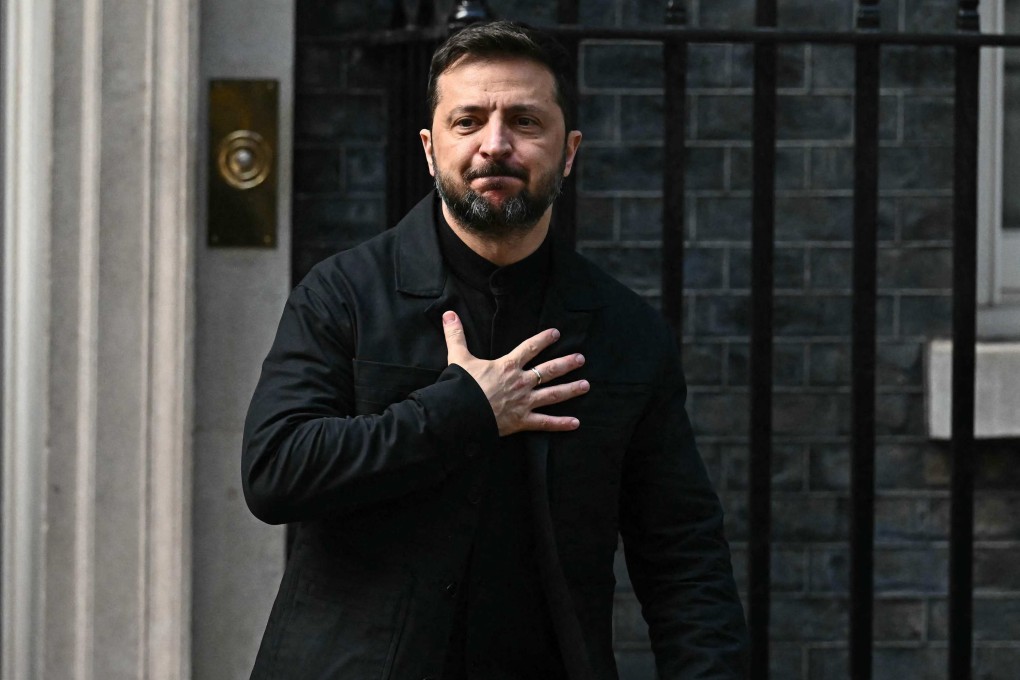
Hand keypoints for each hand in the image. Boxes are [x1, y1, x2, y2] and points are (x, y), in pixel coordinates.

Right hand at [442, 311, 588, 436]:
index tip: (557, 333)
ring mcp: (524, 402)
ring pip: (553, 394)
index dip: (543, 339)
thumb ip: (456, 335)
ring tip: (586, 385)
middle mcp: (521, 382)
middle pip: (548, 370)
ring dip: (571, 389)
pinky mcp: (522, 421)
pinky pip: (545, 423)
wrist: (460, 413)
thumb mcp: (458, 357)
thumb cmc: (460, 386)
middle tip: (581, 359)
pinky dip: (561, 423)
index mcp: (508, 366)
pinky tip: (576, 423)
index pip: (530, 348)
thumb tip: (449, 313)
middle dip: (566, 363)